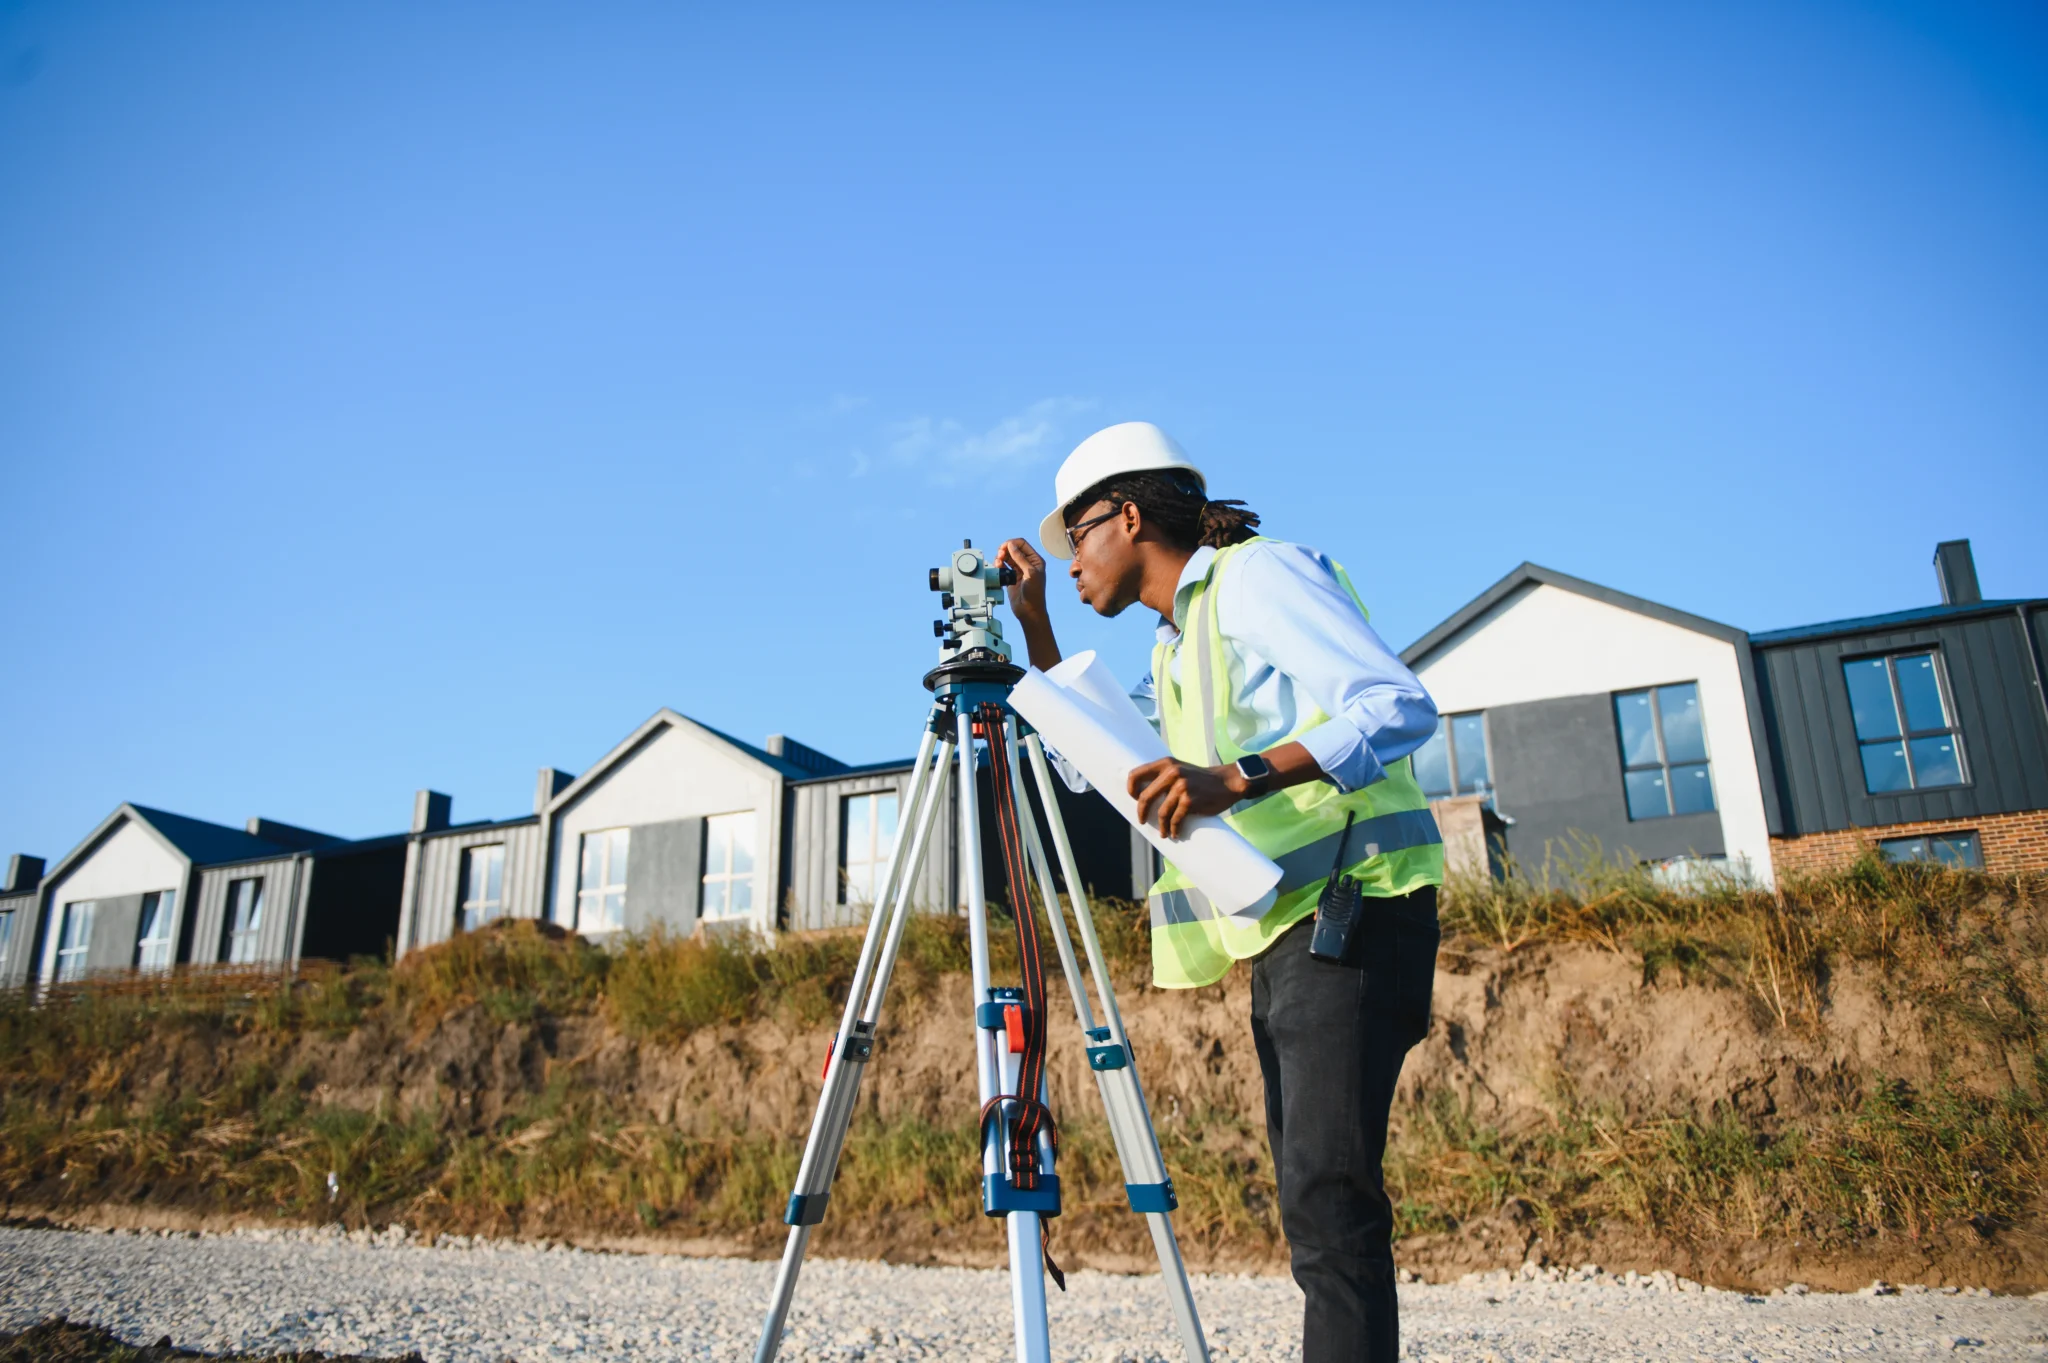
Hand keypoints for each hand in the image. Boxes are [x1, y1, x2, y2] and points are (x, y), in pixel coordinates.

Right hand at [994, 538, 1048, 623]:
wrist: (1029, 610)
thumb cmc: (1034, 593)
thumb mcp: (1030, 573)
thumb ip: (1020, 558)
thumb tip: (1011, 545)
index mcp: (1035, 560)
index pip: (1022, 544)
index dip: (1012, 543)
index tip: (1004, 547)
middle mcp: (1027, 563)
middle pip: (1013, 549)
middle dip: (1005, 550)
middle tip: (1000, 555)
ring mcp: (1019, 570)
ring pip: (1007, 557)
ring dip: (1001, 557)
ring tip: (998, 562)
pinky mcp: (1011, 577)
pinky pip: (1003, 566)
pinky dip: (999, 564)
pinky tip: (998, 567)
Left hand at [1128, 757, 1245, 838]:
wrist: (1228, 782)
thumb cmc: (1201, 779)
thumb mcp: (1180, 769)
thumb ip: (1164, 777)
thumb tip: (1142, 795)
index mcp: (1166, 763)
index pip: (1136, 774)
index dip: (1131, 789)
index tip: (1135, 799)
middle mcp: (1172, 773)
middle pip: (1145, 797)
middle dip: (1141, 812)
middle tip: (1142, 821)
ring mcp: (1181, 787)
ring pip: (1161, 813)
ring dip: (1161, 826)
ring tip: (1163, 832)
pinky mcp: (1190, 801)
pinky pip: (1175, 819)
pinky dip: (1174, 829)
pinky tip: (1175, 833)